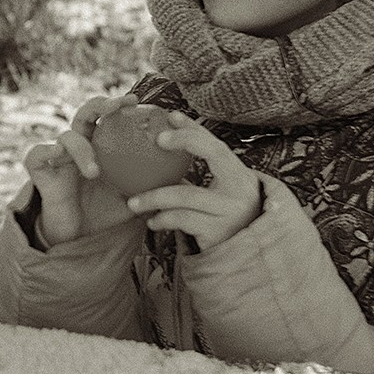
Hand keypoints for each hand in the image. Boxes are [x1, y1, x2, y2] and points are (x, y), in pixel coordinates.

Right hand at [21, 93, 142, 246]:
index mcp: (101, 145)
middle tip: (117, 107)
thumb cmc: (106, 213)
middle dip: (101, 104)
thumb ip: (154, 188)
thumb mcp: (135, 200)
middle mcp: (79, 143)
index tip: (139, 102)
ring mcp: (57, 154)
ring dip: (81, 149)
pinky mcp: (38, 168)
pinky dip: (47, 153)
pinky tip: (58, 157)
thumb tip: (185, 179)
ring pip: (66, 137)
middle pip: (86, 113)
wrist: (77, 236)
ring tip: (94, 171)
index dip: (122, 105)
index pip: (110, 117)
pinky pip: (37, 154)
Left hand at [124, 112, 261, 250]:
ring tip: (133, 201)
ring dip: (153, 197)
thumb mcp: (215, 195)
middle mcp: (240, 189)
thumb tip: (157, 150)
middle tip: (158, 139)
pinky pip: (181, 219)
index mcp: (239, 176)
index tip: (171, 116)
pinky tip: (151, 222)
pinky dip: (162, 219)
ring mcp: (230, 210)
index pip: (217, 145)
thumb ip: (196, 176)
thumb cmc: (218, 219)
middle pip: (213, 154)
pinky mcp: (217, 232)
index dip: (195, 129)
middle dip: (186, 140)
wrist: (239, 257)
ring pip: (185, 194)